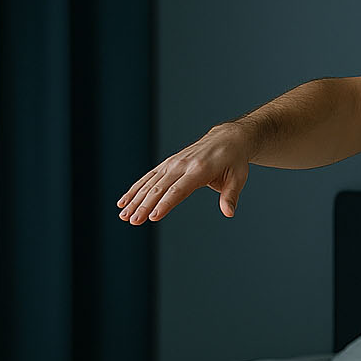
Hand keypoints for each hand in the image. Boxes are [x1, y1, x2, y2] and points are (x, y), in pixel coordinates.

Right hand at [116, 123, 251, 223]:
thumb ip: (230, 196)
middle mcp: (183, 165)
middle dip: (144, 205)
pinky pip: (149, 177)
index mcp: (200, 169)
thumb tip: (229, 213)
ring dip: (135, 199)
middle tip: (132, 221)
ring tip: (123, 214)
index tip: (153, 216)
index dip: (165, 204)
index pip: (179, 190)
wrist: (227, 139)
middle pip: (160, 188)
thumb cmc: (234, 161)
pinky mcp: (168, 164)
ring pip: (150, 182)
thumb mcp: (238, 177)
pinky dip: (135, 189)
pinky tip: (124, 202)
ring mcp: (173, 163)